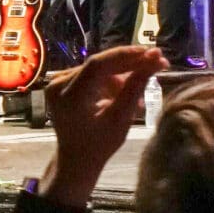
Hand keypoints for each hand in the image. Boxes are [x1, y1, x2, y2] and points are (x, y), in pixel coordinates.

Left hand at [46, 47, 168, 190]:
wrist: (76, 159)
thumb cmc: (100, 145)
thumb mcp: (121, 118)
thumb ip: (136, 86)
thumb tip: (155, 58)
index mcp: (70, 97)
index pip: (98, 65)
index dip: (126, 55)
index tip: (152, 53)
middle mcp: (58, 85)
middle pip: (98, 65)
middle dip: (128, 64)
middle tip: (157, 63)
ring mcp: (56, 83)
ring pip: (97, 69)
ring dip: (120, 76)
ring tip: (137, 97)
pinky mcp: (60, 83)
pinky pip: (90, 74)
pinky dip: (108, 81)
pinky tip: (122, 95)